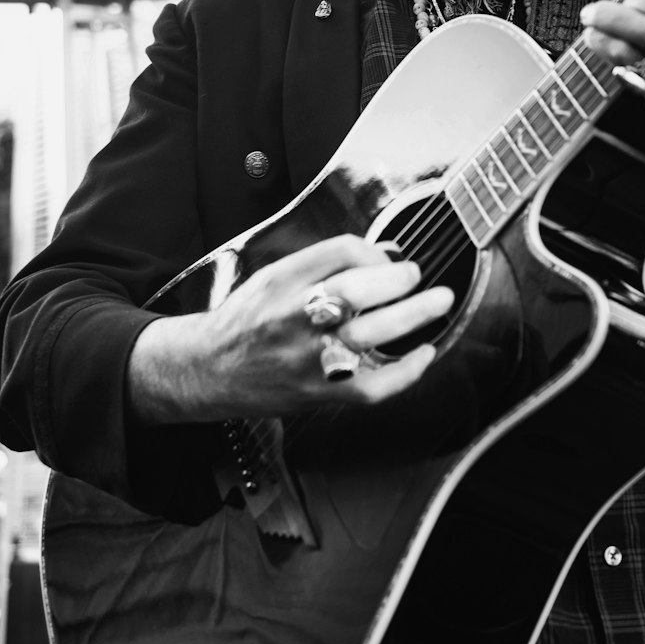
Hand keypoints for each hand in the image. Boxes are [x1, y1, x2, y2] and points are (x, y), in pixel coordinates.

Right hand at [128, 234, 454, 424]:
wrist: (206, 370)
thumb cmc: (245, 321)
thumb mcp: (274, 277)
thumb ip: (323, 264)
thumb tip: (384, 255)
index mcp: (284, 280)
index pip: (342, 251)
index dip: (375, 252)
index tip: (389, 260)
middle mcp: (295, 316)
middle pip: (357, 289)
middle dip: (399, 279)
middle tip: (418, 276)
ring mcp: (307, 357)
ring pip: (368, 334)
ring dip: (413, 316)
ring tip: (438, 303)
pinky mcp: (318, 392)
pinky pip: (370, 385)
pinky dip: (405, 372)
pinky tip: (423, 355)